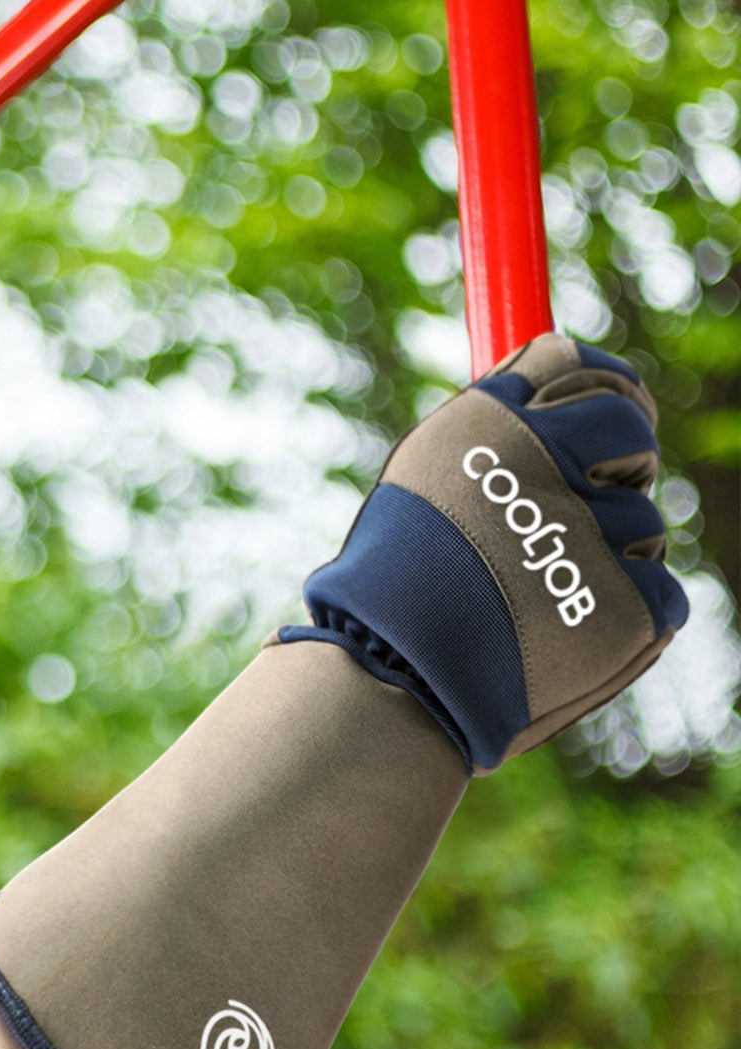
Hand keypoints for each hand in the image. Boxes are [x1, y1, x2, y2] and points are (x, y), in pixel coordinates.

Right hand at [282, 335, 687, 770]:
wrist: (391, 682)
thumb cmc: (391, 586)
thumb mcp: (421, 479)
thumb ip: (491, 428)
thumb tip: (552, 378)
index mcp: (491, 424)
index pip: (574, 366)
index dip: (596, 388)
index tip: (605, 414)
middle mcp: (548, 462)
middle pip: (629, 429)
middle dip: (619, 460)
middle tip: (589, 500)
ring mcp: (596, 533)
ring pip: (640, 523)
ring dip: (605, 552)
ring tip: (533, 599)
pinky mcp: (632, 604)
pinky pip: (657, 593)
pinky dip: (622, 615)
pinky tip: (562, 637)